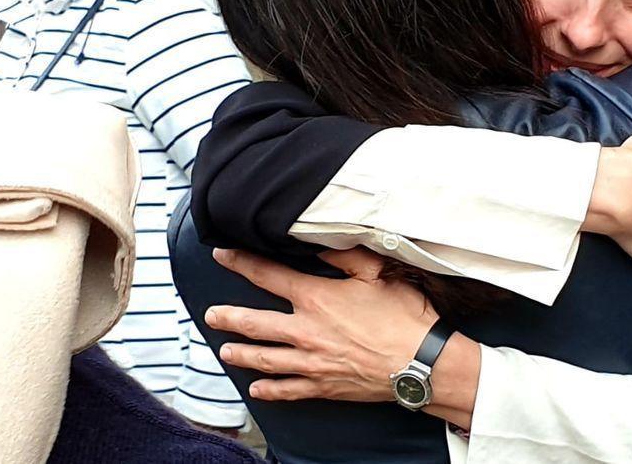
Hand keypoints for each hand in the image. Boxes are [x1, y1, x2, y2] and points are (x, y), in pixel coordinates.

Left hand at [205, 248, 436, 402]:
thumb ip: (345, 255)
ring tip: (224, 350)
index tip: (222, 255)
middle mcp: (306, 331)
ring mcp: (311, 362)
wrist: (421, 362)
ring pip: (264, 358)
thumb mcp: (377, 273)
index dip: (242, 263)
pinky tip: (256, 389)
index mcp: (317, 298)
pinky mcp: (323, 386)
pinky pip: (287, 390)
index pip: (269, 276)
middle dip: (228, 317)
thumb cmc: (403, 315)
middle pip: (255, 323)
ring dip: (240, 353)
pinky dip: (269, 390)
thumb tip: (320, 241)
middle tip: (210, 315)